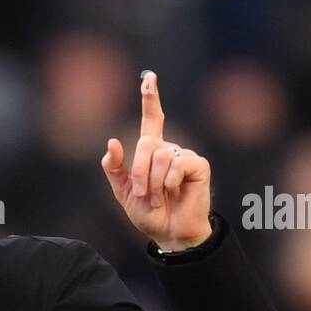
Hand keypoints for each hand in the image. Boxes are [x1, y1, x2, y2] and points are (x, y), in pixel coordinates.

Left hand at [100, 71, 211, 251]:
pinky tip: (174, 193)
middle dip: (137, 172)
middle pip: (146, 144)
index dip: (151, 98)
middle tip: (140, 194)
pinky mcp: (198, 165)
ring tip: (158, 198)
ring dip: (152, 183)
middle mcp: (169, 149)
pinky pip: (176, 164)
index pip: (152, 119)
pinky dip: (169, 182)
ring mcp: (184, 155)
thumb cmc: (149, 214)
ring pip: (159, 156)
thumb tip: (112, 141)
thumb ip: (114, 168)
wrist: (169, 233)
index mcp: (152, 152)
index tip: (149, 77)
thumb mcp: (123, 192)